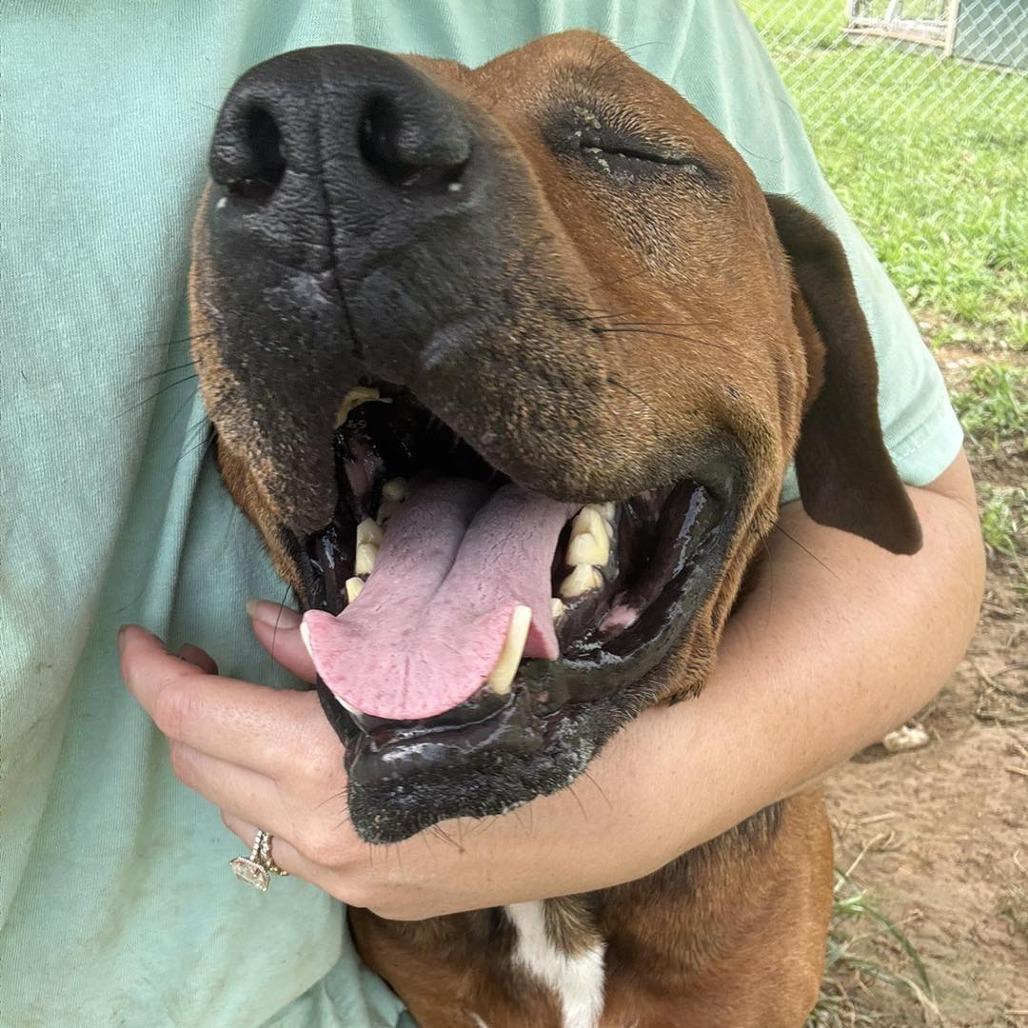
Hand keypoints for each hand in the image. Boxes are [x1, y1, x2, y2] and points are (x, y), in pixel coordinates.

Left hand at [118, 611, 682, 919]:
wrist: (614, 802)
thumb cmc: (524, 702)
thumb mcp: (416, 661)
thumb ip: (319, 650)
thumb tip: (255, 628)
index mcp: (326, 768)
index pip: (196, 719)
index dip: (153, 674)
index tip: (138, 640)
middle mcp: (321, 837)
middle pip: (201, 770)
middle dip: (184, 710)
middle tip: (201, 661)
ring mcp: (347, 877)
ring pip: (238, 814)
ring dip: (226, 756)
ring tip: (255, 705)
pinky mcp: (376, 894)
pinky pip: (288, 843)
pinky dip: (272, 794)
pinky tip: (308, 758)